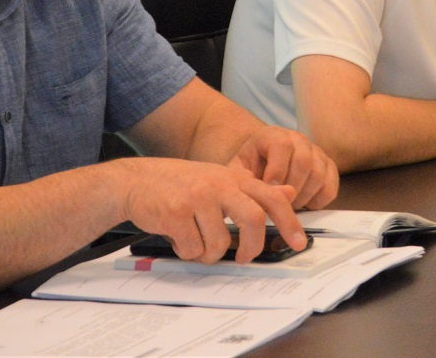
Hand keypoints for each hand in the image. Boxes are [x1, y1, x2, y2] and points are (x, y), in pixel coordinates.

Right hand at [115, 156, 304, 261]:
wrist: (136, 180)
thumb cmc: (182, 183)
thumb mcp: (220, 179)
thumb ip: (253, 189)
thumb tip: (289, 194)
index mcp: (235, 178)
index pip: (272, 198)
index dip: (290, 221)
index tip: (300, 243)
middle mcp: (220, 184)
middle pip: (254, 221)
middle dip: (252, 247)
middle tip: (245, 257)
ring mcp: (198, 197)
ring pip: (219, 244)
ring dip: (207, 253)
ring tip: (195, 241)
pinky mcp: (176, 213)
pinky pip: (192, 248)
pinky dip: (186, 251)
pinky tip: (177, 237)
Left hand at [228, 127, 338, 209]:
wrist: (257, 169)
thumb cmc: (246, 173)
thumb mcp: (237, 176)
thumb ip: (250, 184)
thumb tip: (279, 194)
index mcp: (272, 135)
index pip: (282, 145)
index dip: (277, 169)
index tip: (268, 188)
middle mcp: (297, 139)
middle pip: (304, 161)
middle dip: (291, 188)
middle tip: (279, 203)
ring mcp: (315, 152)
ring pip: (319, 174)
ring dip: (304, 196)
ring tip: (289, 205)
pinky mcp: (328, 167)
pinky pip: (331, 185)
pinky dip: (318, 200)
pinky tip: (304, 204)